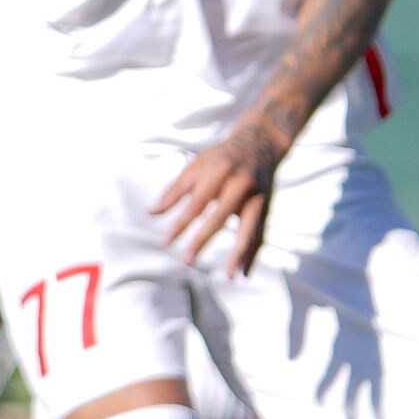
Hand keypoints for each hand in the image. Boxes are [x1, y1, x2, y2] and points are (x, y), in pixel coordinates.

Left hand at [157, 126, 282, 271]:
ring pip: (249, 229)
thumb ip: (174, 190)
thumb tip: (151, 213)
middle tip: (187, 261)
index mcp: (219, 172)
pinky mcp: (267, 207)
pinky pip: (261, 234)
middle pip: (220, 217)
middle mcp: (240, 185)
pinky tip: (243, 272)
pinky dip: (253, 253)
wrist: (262, 142)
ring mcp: (257, 197)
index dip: (181, 223)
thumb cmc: (221, 157)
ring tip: (228, 276)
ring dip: (239, 253)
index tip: (165, 241)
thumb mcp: (196, 165)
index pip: (196, 202)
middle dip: (203, 240)